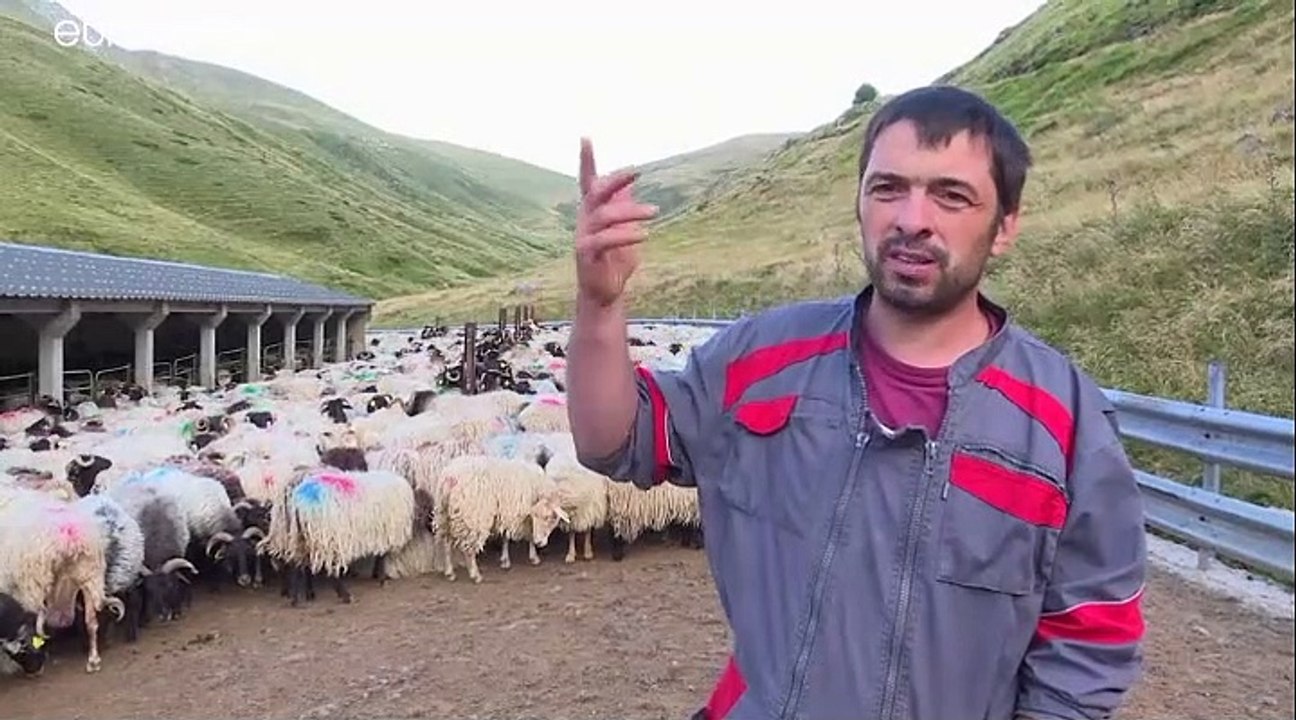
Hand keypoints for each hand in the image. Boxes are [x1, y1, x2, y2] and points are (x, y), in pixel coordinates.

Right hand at [574, 137, 658, 307]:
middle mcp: (585, 220)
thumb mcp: (625, 230)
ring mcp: (583, 236)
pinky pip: (605, 239)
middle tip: (636, 172)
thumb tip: (630, 183)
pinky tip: (644, 234)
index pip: (588, 182)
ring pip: (605, 215)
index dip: (586, 161)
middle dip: (614, 179)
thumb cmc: (615, 261)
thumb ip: (624, 207)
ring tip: (654, 213)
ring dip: (631, 212)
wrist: (606, 293)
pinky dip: (626, 234)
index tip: (585, 138)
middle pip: (595, 192)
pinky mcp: (586, 254)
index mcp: (593, 212)